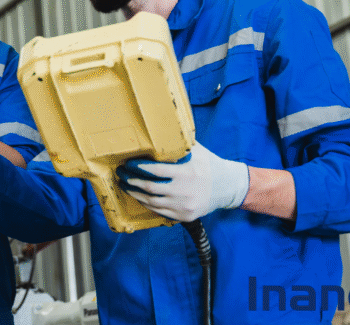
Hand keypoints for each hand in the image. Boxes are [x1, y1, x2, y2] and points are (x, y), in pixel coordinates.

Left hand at [115, 141, 248, 221]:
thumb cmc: (209, 165)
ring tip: (125, 185)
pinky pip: (159, 212)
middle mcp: (184, 191)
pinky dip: (146, 204)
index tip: (127, 163)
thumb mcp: (196, 151)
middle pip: (149, 188)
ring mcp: (183, 206)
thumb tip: (156, 132)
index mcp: (186, 173)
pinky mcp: (184, 217)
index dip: (137, 167)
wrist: (228, 187)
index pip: (155, 171)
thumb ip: (177, 145)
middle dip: (131, 181)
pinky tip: (139, 196)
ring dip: (135, 194)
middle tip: (121, 174)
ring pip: (151, 202)